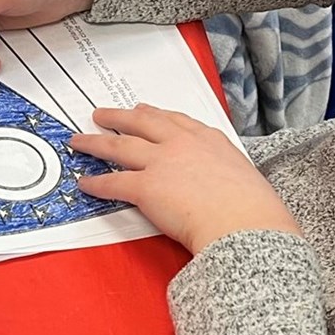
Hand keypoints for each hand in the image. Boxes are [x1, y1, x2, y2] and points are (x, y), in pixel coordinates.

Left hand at [71, 105, 299, 253]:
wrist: (244, 224)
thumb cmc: (253, 210)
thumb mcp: (244, 177)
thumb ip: (225, 174)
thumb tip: (222, 189)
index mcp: (209, 140)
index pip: (175, 121)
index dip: (155, 115)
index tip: (143, 110)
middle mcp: (182, 144)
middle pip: (142, 124)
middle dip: (119, 117)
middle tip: (102, 113)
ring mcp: (162, 163)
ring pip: (119, 147)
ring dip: (96, 142)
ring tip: (80, 140)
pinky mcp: (146, 187)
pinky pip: (113, 183)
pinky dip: (96, 183)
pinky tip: (84, 183)